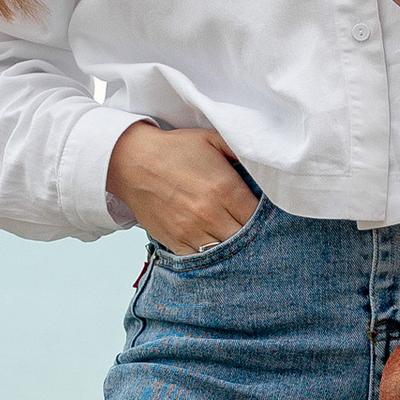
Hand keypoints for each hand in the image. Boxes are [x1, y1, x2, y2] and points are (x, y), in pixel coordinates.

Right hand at [110, 122, 258, 253]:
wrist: (131, 162)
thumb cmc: (173, 150)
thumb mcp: (212, 139)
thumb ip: (241, 150)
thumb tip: (265, 160)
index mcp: (225, 189)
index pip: (260, 217)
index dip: (268, 219)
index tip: (268, 216)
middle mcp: (211, 214)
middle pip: (246, 240)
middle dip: (254, 238)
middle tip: (257, 233)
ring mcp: (192, 232)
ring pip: (226, 255)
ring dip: (234, 250)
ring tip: (238, 242)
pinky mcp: (176, 242)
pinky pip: (202, 260)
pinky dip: (211, 257)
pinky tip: (216, 247)